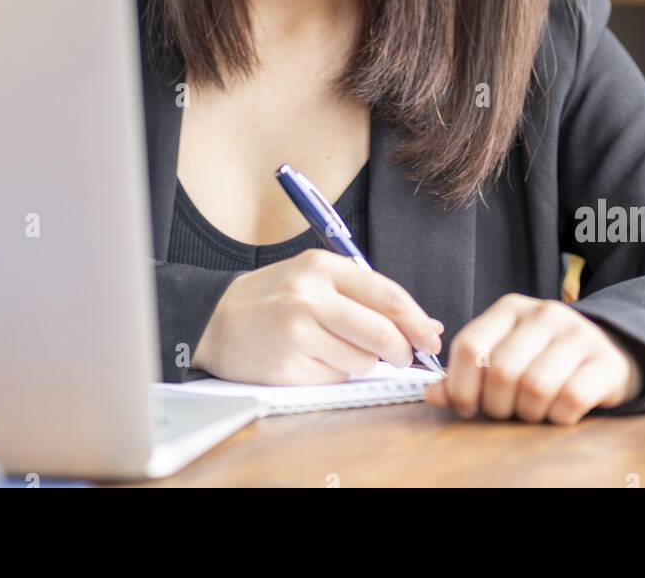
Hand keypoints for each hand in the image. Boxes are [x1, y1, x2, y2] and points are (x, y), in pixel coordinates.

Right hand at [192, 248, 444, 383]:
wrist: (214, 319)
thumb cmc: (272, 298)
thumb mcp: (314, 278)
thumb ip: (366, 296)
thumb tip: (423, 325)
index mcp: (321, 267)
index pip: (386, 293)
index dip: (416, 319)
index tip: (430, 336)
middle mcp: (309, 297)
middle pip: (381, 332)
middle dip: (401, 350)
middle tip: (403, 355)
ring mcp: (297, 333)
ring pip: (362, 360)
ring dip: (363, 362)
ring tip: (336, 347)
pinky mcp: (287, 367)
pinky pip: (335, 378)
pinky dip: (336, 373)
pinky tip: (314, 359)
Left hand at [423, 294, 644, 422]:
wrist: (610, 352)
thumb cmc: (544, 358)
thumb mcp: (504, 355)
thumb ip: (467, 374)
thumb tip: (434, 395)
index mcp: (510, 308)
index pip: (469, 344)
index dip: (460, 385)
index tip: (466, 407)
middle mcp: (544, 314)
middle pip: (501, 371)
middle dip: (496, 405)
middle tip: (504, 411)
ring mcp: (578, 335)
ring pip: (535, 387)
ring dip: (528, 413)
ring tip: (531, 411)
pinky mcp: (606, 362)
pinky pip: (570, 400)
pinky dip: (558, 417)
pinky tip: (558, 413)